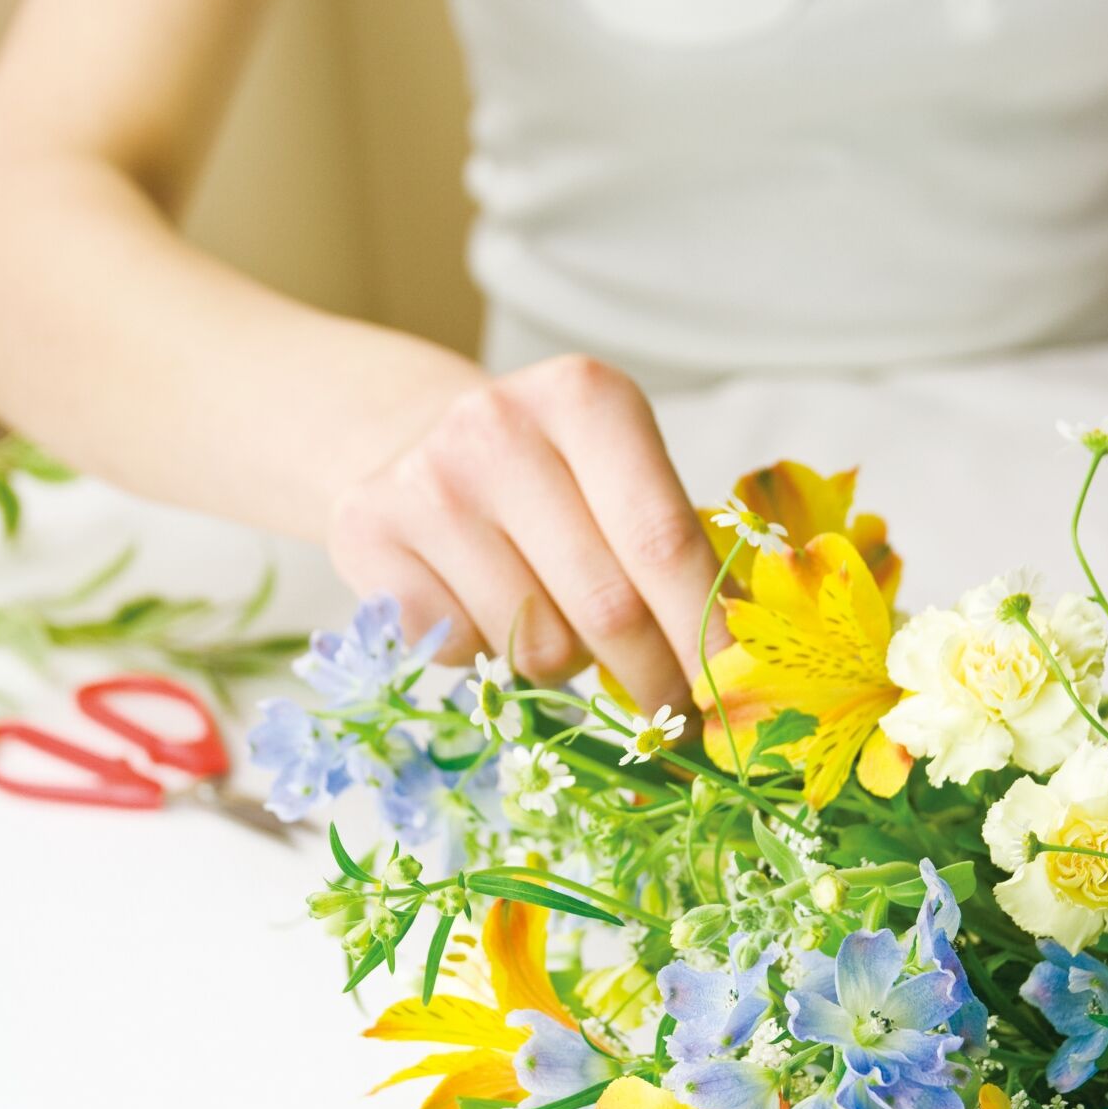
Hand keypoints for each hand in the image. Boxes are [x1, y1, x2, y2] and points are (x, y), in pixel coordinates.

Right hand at [326, 354, 725, 710]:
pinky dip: (489, 660)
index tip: (737, 696)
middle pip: (608, 605)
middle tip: (670, 710)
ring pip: (536, 643)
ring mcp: (426, 482)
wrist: (407, 444)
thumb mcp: (620, 481)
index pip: (664, 540)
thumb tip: (739, 672)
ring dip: (565, 664)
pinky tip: (483, 613)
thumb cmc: (547, 483)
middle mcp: (498, 426)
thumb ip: (678, 554)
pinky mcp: (368, 535)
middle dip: (653, 676)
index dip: (706, 632)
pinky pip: (463, 652)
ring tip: (552, 621)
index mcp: (585, 398)